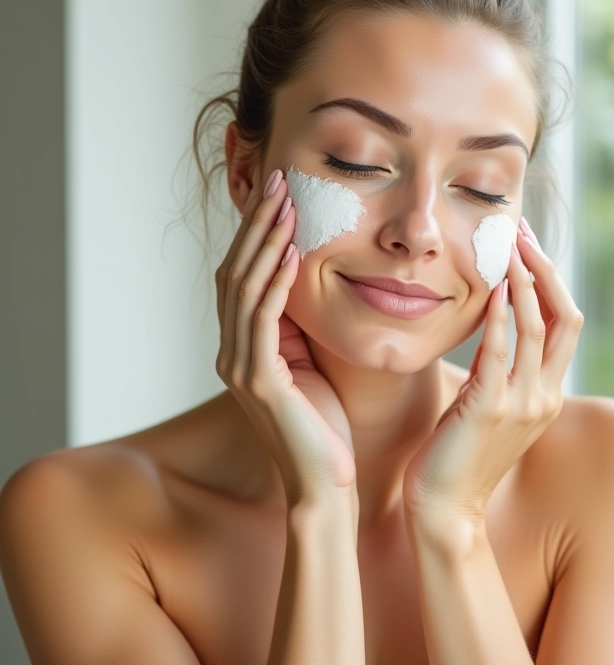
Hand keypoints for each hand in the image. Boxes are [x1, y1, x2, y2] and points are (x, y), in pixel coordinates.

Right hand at [215, 169, 356, 505]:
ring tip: (287, 204)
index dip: (258, 234)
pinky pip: (263, 322)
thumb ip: (298, 326)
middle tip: (279, 181)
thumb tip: (308, 277)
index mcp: (244, 348)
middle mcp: (232, 353)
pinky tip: (293, 254)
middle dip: (258, 225)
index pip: (243, 277)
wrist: (327, 484)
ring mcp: (241, 369)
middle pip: (236, 272)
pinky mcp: (260, 384)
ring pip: (244, 290)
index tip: (281, 194)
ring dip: (266, 243)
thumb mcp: (310, 362)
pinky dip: (276, 284)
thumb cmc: (326, 425)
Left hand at [402, 217, 583, 525]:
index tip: (528, 246)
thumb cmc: (460, 453)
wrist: (446, 507)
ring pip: (537, 328)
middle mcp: (544, 395)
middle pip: (563, 318)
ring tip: (508, 247)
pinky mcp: (490, 408)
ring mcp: (522, 403)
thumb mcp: (490, 405)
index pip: (563, 324)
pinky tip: (491, 289)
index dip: (550, 281)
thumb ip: (499, 369)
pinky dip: (499, 317)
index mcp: (547, 393)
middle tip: (522, 232)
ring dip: (524, 282)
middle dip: (544, 269)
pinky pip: (500, 353)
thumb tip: (492, 327)